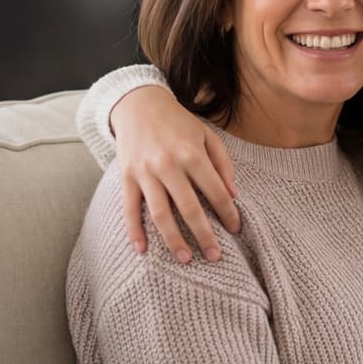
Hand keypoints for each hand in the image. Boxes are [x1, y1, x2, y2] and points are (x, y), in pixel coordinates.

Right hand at [111, 86, 239, 261]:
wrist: (138, 104)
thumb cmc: (178, 122)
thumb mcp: (207, 136)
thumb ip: (222, 164)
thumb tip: (233, 195)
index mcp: (192, 154)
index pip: (215, 192)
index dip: (228, 213)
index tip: (236, 230)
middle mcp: (169, 165)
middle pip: (189, 208)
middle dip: (204, 235)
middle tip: (215, 256)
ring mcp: (145, 173)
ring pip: (161, 214)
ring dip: (174, 240)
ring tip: (186, 259)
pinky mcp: (126, 177)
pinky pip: (130, 209)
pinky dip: (134, 230)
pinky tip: (142, 249)